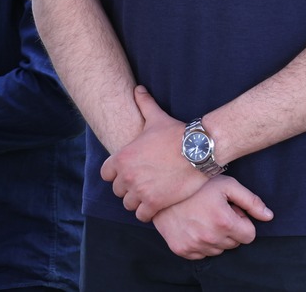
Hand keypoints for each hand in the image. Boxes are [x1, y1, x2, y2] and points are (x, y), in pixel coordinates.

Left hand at [101, 86, 203, 221]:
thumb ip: (144, 104)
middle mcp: (127, 176)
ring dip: (138, 201)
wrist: (199, 149)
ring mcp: (140, 191)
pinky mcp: (155, 204)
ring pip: (129, 205)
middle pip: (119, 191)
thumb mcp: (156, 118)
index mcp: (122, 158)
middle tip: (144, 184)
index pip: (107, 174)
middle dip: (129, 188)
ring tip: (151, 195)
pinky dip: (148, 212)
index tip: (129, 173)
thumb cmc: (177, 133)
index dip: (117, 174)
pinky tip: (157, 205)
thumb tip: (138, 89)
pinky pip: (142, 215)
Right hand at [154, 176, 272, 259]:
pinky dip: (201, 243)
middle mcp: (210, 237)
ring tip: (205, 218)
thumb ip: (251, 201)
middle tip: (217, 212)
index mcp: (224, 222)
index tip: (232, 211)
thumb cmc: (200, 185)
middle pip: (234, 244)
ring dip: (216, 237)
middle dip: (231, 229)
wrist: (165, 188)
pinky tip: (195, 226)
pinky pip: (202, 254)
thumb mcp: (229, 185)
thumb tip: (269, 217)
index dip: (243, 222)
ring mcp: (194, 245)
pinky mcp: (182, 250)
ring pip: (218, 250)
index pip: (249, 236)